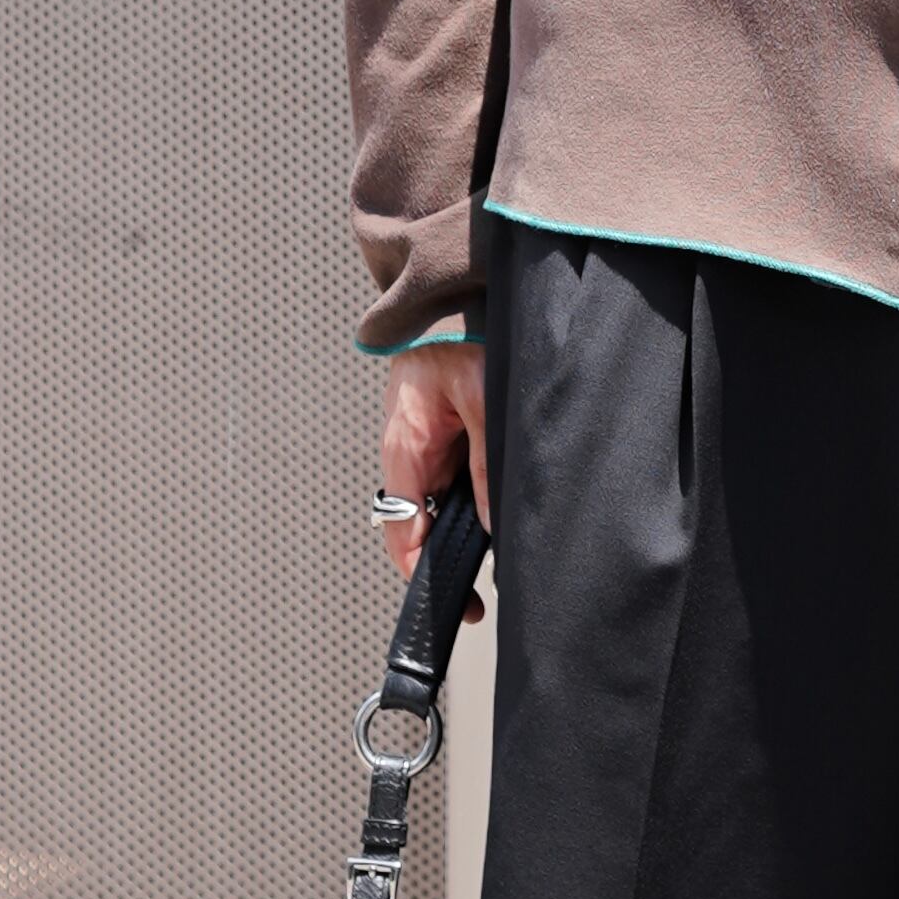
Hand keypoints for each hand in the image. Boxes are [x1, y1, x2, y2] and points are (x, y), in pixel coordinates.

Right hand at [378, 340, 489, 582]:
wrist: (445, 296)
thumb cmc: (455, 336)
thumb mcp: (481, 402)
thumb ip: (487, 464)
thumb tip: (494, 523)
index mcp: (404, 451)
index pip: (402, 531)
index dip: (422, 573)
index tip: (453, 602)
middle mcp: (406, 454)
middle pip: (420, 526)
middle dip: (447, 560)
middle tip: (479, 597)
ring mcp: (421, 446)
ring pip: (438, 505)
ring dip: (463, 529)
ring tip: (496, 557)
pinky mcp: (438, 435)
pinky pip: (450, 480)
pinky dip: (470, 500)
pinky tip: (494, 510)